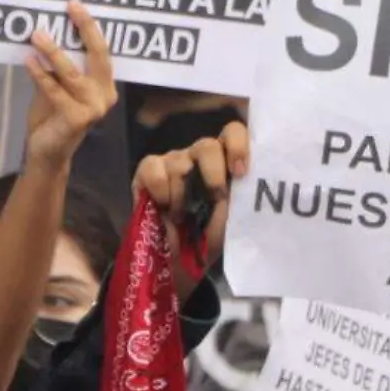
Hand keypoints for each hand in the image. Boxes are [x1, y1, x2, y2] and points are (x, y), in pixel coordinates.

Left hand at [23, 0, 118, 169]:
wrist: (47, 153)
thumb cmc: (52, 116)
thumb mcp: (56, 85)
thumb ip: (58, 65)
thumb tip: (46, 29)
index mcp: (105, 85)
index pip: (102, 50)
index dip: (90, 26)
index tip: (75, 3)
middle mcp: (105, 95)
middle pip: (98, 55)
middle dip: (86, 28)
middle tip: (70, 6)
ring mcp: (93, 108)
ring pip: (72, 72)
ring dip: (53, 51)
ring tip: (36, 34)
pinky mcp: (77, 118)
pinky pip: (55, 90)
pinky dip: (40, 73)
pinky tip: (28, 59)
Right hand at [132, 120, 248, 301]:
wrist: (178, 257)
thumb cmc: (207, 235)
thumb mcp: (226, 226)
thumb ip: (230, 209)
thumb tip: (223, 202)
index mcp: (226, 161)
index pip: (233, 133)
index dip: (238, 146)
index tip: (240, 172)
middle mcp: (200, 156)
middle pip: (207, 146)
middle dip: (212, 174)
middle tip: (214, 199)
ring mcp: (174, 160)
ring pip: (179, 164)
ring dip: (182, 195)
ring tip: (182, 217)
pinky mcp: (148, 168)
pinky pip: (153, 170)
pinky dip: (160, 191)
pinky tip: (164, 206)